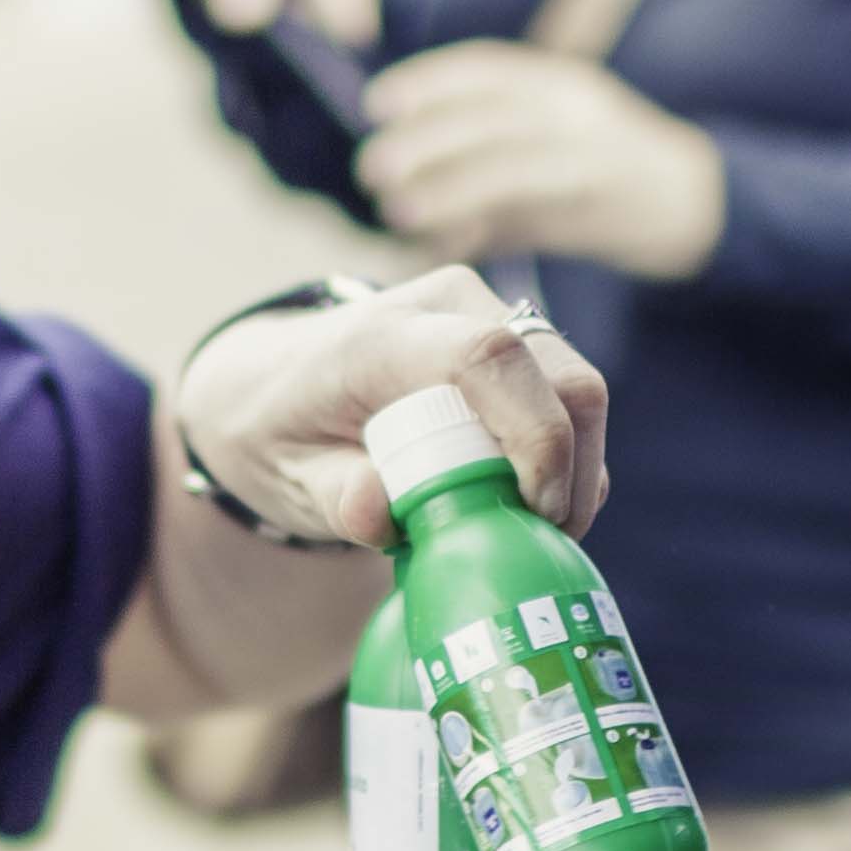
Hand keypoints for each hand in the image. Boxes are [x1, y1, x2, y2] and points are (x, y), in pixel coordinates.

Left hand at [181, 263, 610, 551]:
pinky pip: (569, 400)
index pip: (486, 357)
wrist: (271, 382)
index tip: (534, 511)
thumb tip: (376, 512)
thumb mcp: (283, 476)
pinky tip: (527, 501)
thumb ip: (331, 496)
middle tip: (546, 543)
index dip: (535, 436)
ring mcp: (488, 315)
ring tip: (532, 530)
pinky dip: (566, 459)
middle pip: (559, 373)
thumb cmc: (278, 432)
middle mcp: (447, 308)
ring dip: (577, 469)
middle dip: (573, 469)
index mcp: (381, 335)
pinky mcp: (514, 339)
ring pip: (579, 388)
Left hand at [354, 43, 728, 281]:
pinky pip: (534, 221)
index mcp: (564, 84)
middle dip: (428, 141)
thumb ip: (493, 156)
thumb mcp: (556, 137)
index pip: (489, 71)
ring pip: (512, 170)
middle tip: (373, 167)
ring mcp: (597, 162)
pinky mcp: (607, 213)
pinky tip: (449, 244)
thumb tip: (414, 194)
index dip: (430, 83)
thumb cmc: (610, 172)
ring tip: (398, 210)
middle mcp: (580, 115)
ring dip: (449, 190)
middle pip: (493, 121)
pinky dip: (487, 232)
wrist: (698, 204)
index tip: (379, 102)